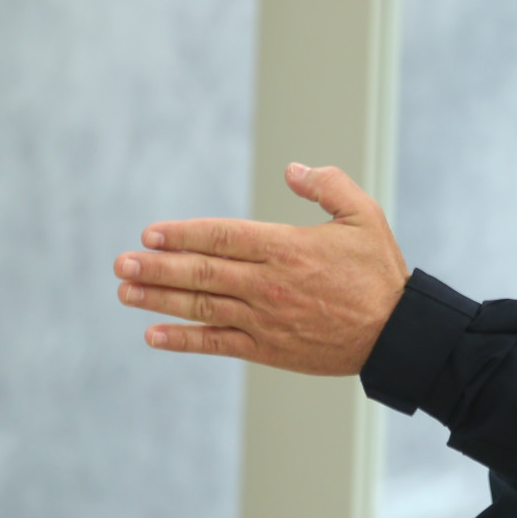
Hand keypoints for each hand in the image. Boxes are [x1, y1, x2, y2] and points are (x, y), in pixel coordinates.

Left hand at [114, 163, 408, 374]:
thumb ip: (328, 185)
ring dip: (159, 299)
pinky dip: (183, 340)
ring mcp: (265, 319)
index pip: (222, 237)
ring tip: (125, 292)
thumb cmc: (380, 271)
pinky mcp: (268, 349)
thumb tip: (292, 169)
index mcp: (288, 248)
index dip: (183, 235)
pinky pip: (217, 344)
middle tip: (121, 263)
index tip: (150, 234)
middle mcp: (268, 284)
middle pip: (201, 272)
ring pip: (201, 306)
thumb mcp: (364, 215)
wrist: (395, 333)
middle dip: (157, 267)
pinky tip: (153, 335)